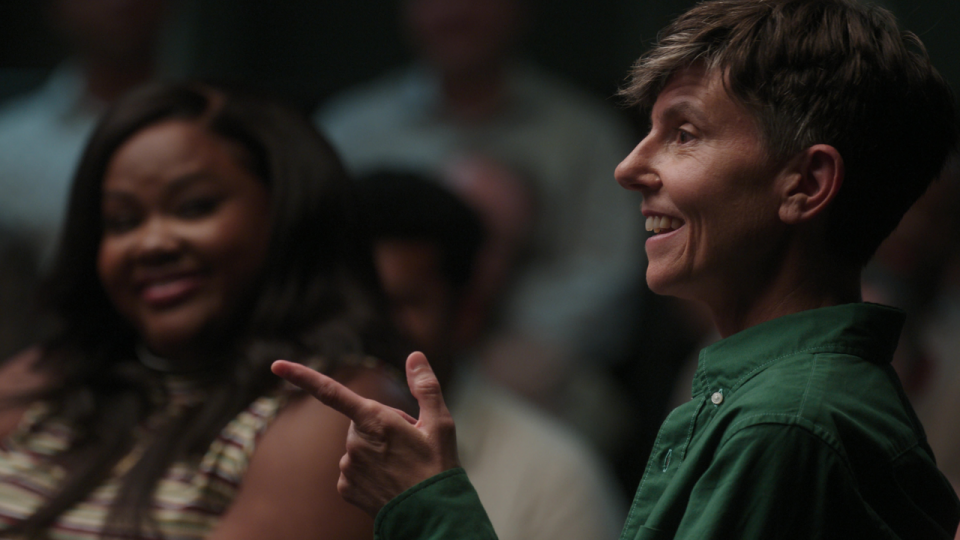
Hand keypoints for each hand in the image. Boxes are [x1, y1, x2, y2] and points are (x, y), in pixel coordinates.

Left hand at [271, 351, 460, 515]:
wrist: (431, 516)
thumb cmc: (438, 467)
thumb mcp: (440, 423)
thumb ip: (425, 385)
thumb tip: (414, 356)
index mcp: (375, 420)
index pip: (331, 392)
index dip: (302, 377)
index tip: (276, 366)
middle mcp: (354, 442)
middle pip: (361, 422)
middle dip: (381, 427)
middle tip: (408, 443)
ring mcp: (347, 466)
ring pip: (358, 446)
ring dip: (376, 451)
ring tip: (402, 466)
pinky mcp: (344, 488)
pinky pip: (352, 469)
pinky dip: (368, 471)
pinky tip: (387, 481)